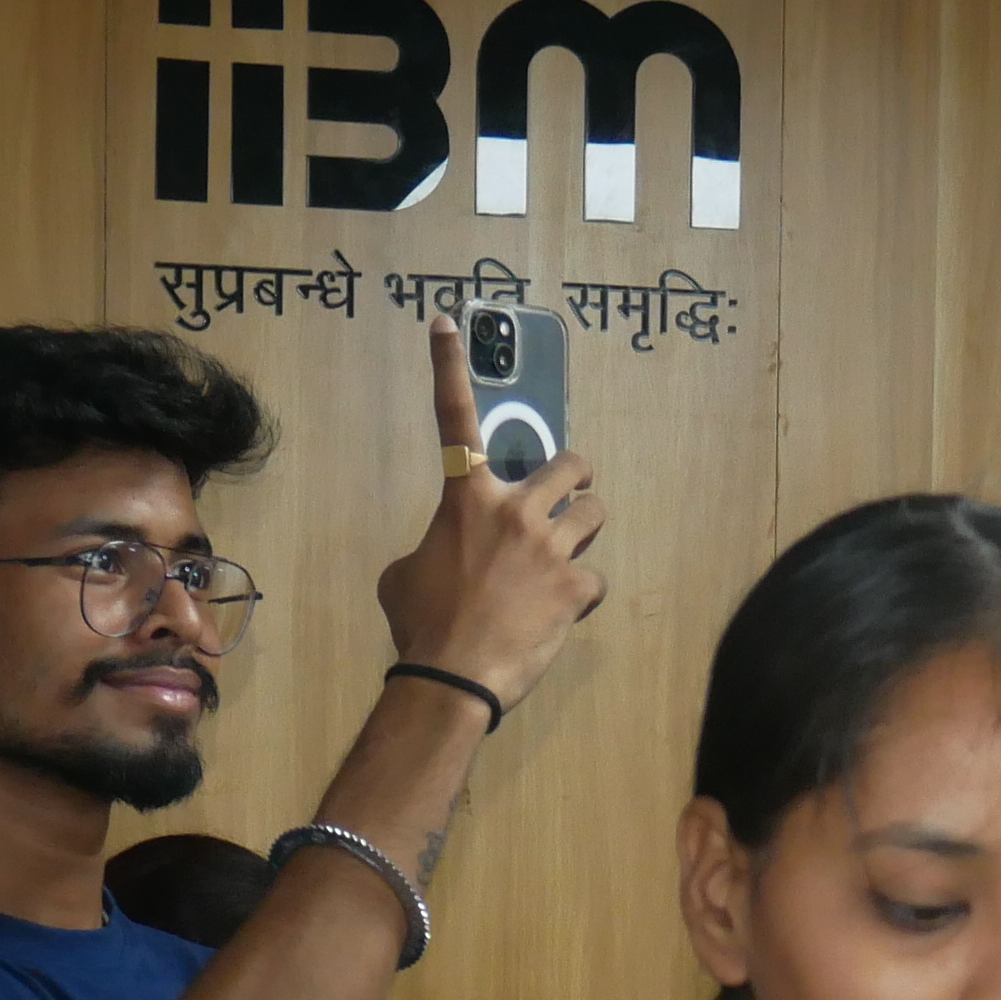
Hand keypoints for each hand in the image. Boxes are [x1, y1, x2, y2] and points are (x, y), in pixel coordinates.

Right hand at [375, 316, 606, 713]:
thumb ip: (434, 547)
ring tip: (569, 556)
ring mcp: (550, 547)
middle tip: (569, 495)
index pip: (453, 418)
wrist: (451, 677)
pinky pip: (595, 579)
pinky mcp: (575, 587)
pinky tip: (561, 614)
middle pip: (570, 465)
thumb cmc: (420, 625)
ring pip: (594, 513)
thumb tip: (443, 558)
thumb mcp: (405, 575)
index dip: (448, 365)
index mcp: (464, 499)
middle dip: (575, 478)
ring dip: (585, 530)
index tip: (446, 323)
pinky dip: (582, 595)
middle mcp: (513, 511)